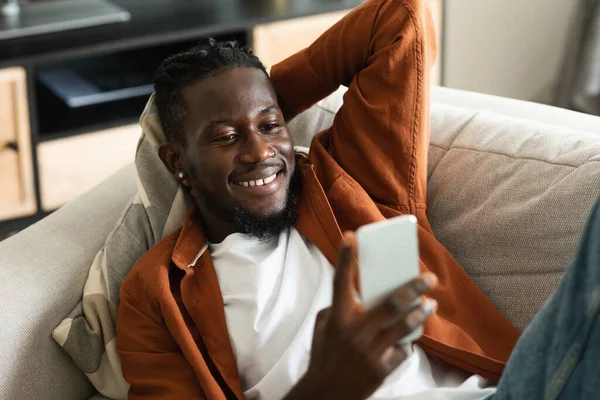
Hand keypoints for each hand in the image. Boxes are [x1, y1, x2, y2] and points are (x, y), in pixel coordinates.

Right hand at [285, 231, 437, 399]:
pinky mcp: (382, 368)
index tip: (352, 237)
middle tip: (428, 277)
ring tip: (430, 304)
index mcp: (338, 317)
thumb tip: (361, 292)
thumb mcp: (323, 327)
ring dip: (421, 313)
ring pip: (404, 326)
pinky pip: (402, 349)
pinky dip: (407, 341)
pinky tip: (412, 335)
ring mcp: (371, 350)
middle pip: (390, 303)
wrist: (326, 394)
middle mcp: (355, 331)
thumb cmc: (324, 355)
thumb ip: (339, 307)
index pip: (340, 282)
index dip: (345, 258)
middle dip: (413, 287)